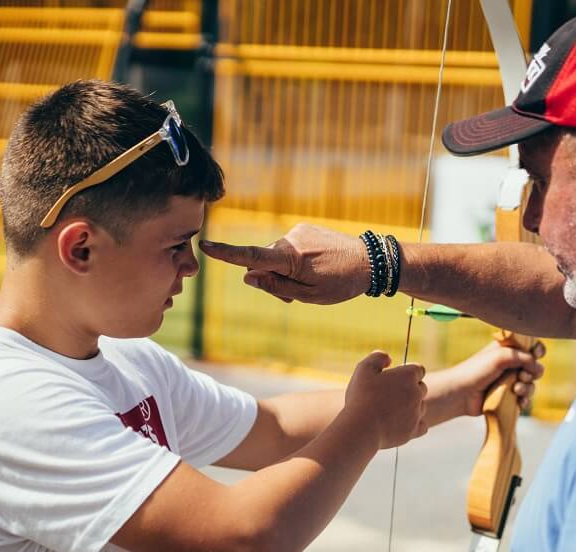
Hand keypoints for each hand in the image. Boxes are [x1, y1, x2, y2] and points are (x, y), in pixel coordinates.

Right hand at [199, 224, 369, 303]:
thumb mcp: (309, 296)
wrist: (370, 261)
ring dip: (285, 272)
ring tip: (312, 281)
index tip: (205, 245)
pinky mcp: (304, 229)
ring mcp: (298, 232)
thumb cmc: (342, 284)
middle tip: (295, 297)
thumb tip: (249, 276)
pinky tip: (316, 268)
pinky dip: (294, 261)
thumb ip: (276, 287)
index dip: (226, 254)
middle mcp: (291, 240)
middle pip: (265, 263)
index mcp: (291, 258)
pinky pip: (289, 249)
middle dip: (272, 280)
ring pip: (277, 257)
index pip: (252, 257)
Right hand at [344, 351, 427, 449]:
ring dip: (411, 407)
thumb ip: (377, 357)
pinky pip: (422, 426)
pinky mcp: (414, 430)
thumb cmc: (361, 397)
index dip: (408, 372)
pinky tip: (402, 423)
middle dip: (409, 389)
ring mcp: (417, 412)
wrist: (361, 428)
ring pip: (421, 406)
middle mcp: (417, 393)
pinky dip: (415, 424)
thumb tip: (389, 358)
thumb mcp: (364, 369)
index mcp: (408, 375)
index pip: (419, 369)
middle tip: (390, 395)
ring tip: (391, 411)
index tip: (396, 378)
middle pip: (421, 387)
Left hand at [440, 341, 545, 417]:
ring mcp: (509, 382)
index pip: (530, 346)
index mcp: (508, 350)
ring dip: (528, 388)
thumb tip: (537, 366)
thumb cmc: (477, 370)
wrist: (461, 394)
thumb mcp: (501, 356)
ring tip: (516, 390)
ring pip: (531, 384)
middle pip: (535, 367)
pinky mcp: (508, 398)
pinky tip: (519, 402)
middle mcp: (510, 365)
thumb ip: (523, 356)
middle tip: (521, 375)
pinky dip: (524, 400)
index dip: (537, 350)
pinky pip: (525, 399)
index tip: (536, 355)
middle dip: (533, 372)